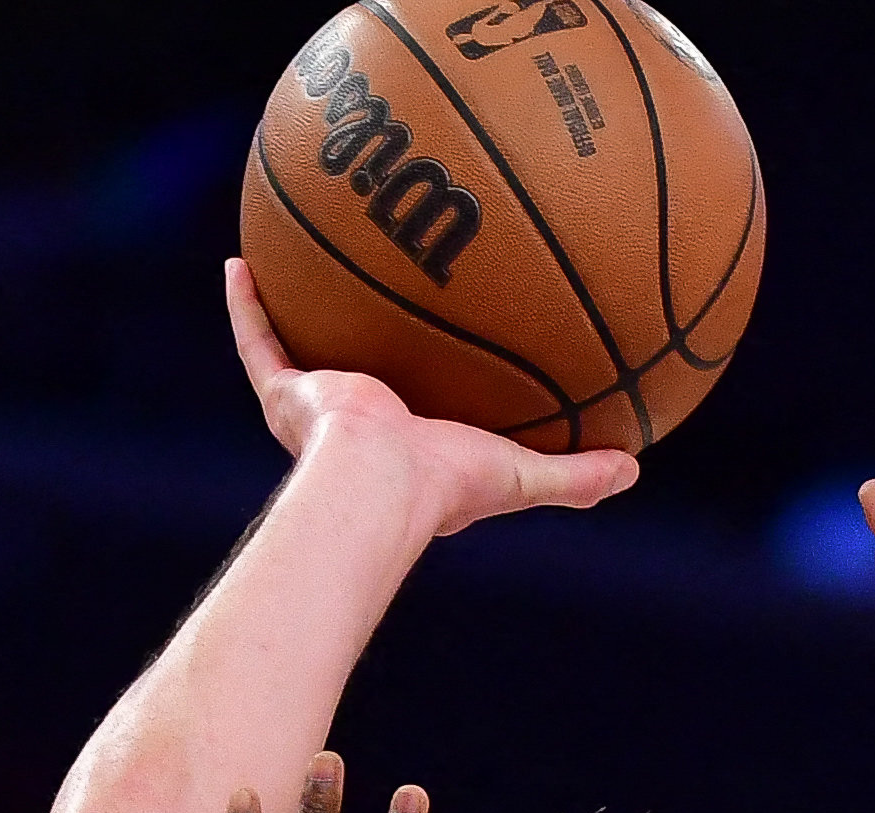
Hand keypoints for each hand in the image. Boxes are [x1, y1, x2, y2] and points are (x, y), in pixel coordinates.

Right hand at [228, 262, 637, 537]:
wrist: (376, 484)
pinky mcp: (284, 393)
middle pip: (356, 371)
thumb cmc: (443, 488)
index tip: (437, 356)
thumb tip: (635, 468)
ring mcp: (314, 407)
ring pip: (299, 349)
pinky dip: (244, 304)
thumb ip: (575, 475)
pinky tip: (239, 261)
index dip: (427, 392)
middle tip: (370, 295)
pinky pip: (257, 339)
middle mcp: (356, 424)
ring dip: (293, 311)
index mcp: (406, 448)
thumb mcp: (521, 475)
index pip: (417, 415)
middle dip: (358, 342)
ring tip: (289, 262)